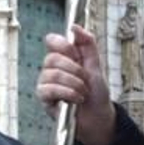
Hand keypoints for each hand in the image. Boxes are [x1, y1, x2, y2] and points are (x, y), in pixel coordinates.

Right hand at [37, 25, 116, 144]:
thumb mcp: (95, 65)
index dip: (62, 45)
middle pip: (52, 58)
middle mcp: (52, 69)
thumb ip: (87, 44)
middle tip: (85, 80)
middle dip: (74, 70)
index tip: (75, 54)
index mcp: (64, 58)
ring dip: (74, 84)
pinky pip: (49, 90)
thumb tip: (75, 26)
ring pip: (52, 74)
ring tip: (82, 92)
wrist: (98, 117)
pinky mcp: (44, 99)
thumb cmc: (96, 93)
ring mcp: (46, 84)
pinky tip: (76, 99)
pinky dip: (67, 93)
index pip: (52, 41)